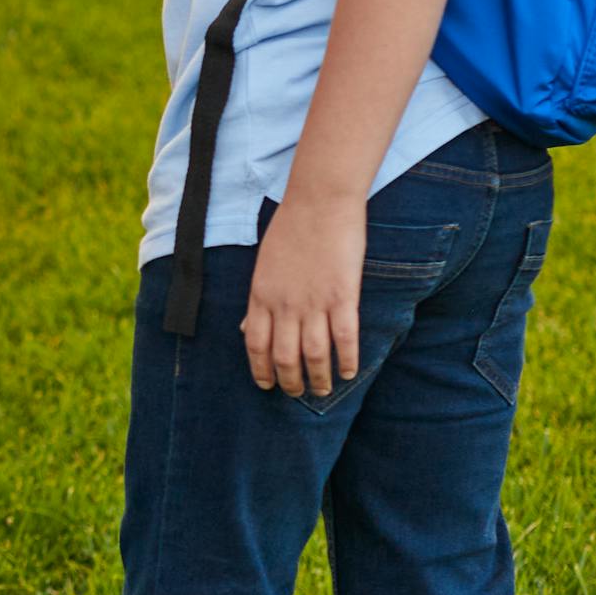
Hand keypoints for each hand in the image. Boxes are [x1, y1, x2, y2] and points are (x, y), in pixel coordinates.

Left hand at [242, 195, 364, 399]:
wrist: (319, 201)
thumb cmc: (291, 230)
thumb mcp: (264, 266)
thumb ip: (259, 301)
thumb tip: (246, 329)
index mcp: (261, 296)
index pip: (256, 345)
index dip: (261, 370)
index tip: (266, 385)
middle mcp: (284, 304)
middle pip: (284, 357)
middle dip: (289, 382)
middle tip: (297, 393)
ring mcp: (314, 301)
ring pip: (314, 354)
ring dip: (318, 378)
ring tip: (323, 391)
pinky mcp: (343, 296)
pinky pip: (344, 338)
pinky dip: (346, 360)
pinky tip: (349, 373)